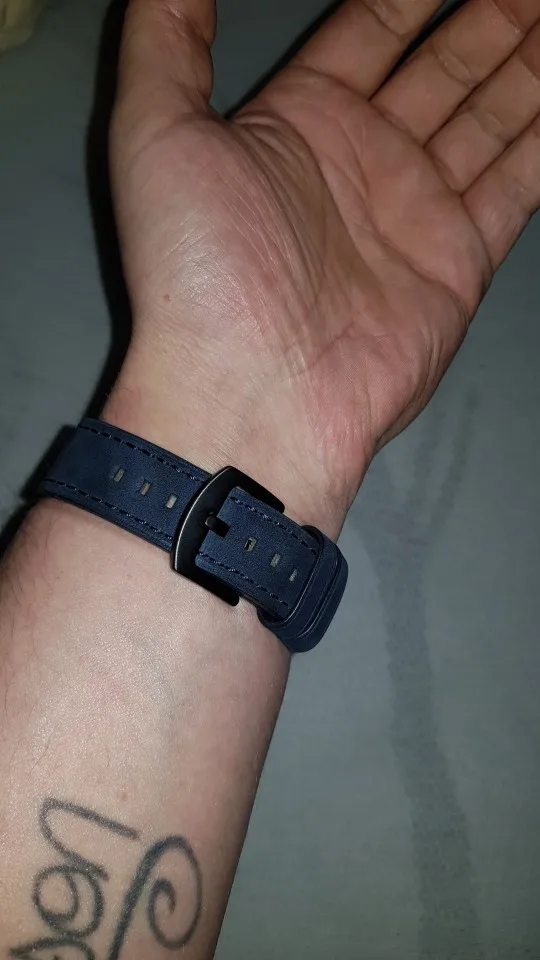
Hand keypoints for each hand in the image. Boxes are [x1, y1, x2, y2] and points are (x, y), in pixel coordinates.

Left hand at [107, 0, 539, 533]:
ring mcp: (417, 212)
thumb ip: (164, 40)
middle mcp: (364, 163)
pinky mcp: (460, 261)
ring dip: (526, 66)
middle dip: (489, 19)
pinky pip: (517, 183)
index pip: (372, 28)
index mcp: (298, 122)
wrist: (253, 392)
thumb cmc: (199, 271)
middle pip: (443, 67)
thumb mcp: (154, 132)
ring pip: (490, 114)